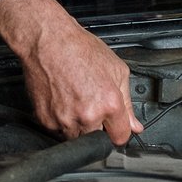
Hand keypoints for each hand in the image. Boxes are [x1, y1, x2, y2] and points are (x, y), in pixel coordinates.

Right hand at [0, 0, 143, 143]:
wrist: (48, 41)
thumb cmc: (79, 48)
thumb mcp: (116, 69)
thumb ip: (128, 103)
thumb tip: (135, 126)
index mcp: (109, 104)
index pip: (120, 138)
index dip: (118, 131)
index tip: (114, 126)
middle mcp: (87, 116)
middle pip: (97, 140)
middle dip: (97, 127)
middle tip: (91, 105)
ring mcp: (64, 120)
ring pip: (76, 138)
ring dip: (78, 126)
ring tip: (75, 100)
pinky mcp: (46, 120)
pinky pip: (57, 130)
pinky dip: (60, 120)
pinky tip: (62, 100)